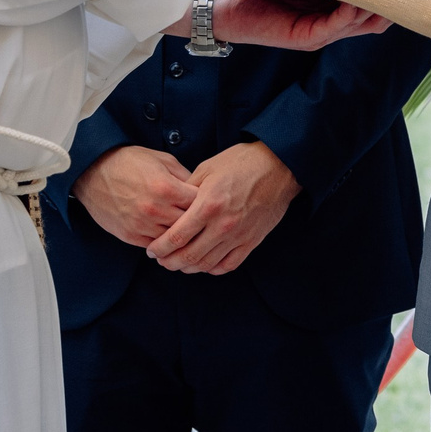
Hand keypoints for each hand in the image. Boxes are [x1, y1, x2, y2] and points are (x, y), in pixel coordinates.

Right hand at [71, 146, 196, 249]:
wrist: (93, 171)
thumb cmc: (129, 162)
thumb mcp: (163, 160)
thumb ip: (185, 176)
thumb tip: (202, 191)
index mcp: (167, 188)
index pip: (200, 204)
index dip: (207, 204)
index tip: (210, 204)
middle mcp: (155, 209)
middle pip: (189, 225)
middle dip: (198, 223)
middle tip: (204, 221)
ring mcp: (141, 225)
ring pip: (173, 240)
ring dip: (182, 236)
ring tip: (190, 232)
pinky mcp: (129, 235)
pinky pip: (155, 246)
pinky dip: (164, 243)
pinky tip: (170, 237)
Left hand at [148, 141, 300, 274]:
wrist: (279, 166)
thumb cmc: (242, 162)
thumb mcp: (207, 169)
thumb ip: (187, 191)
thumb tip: (172, 208)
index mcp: (208, 205)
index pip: (176, 236)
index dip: (160, 248)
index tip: (152, 250)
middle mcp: (222, 225)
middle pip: (189, 255)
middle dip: (170, 262)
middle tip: (161, 261)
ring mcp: (239, 235)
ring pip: (207, 264)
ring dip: (189, 267)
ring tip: (179, 264)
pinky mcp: (252, 241)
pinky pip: (229, 264)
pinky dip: (213, 268)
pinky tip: (204, 264)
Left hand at [211, 0, 391, 49]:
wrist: (227, 8)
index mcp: (333, 9)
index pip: (370, 3)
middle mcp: (332, 24)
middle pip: (374, 18)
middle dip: (394, 2)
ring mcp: (321, 33)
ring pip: (360, 25)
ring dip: (377, 8)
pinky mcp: (307, 38)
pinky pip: (335, 27)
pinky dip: (349, 14)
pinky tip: (359, 1)